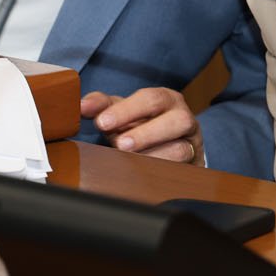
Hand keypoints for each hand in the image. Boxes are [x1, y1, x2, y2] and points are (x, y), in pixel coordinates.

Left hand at [81, 87, 204, 165]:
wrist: (168, 147)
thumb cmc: (141, 125)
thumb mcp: (122, 112)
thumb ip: (102, 105)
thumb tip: (81, 105)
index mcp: (166, 99)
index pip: (151, 99)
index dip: (126, 110)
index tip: (102, 122)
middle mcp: (184, 118)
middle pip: (175, 121)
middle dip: (146, 133)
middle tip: (120, 144)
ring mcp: (192, 144)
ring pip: (181, 149)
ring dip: (154, 156)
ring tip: (131, 161)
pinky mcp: (194, 167)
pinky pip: (183, 172)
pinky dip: (163, 174)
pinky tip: (145, 176)